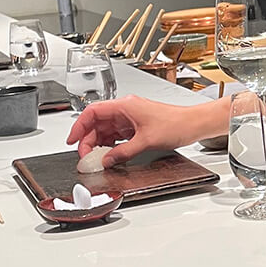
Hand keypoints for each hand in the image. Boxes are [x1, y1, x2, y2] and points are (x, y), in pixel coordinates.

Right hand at [66, 96, 195, 166]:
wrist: (193, 124)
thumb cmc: (176, 124)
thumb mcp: (145, 141)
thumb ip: (122, 152)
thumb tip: (106, 161)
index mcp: (124, 105)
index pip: (92, 112)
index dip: (79, 126)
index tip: (72, 140)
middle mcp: (126, 109)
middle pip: (97, 123)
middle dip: (88, 140)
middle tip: (85, 157)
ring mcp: (131, 118)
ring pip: (106, 130)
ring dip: (99, 144)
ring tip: (96, 159)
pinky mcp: (137, 126)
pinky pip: (117, 135)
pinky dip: (111, 145)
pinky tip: (109, 155)